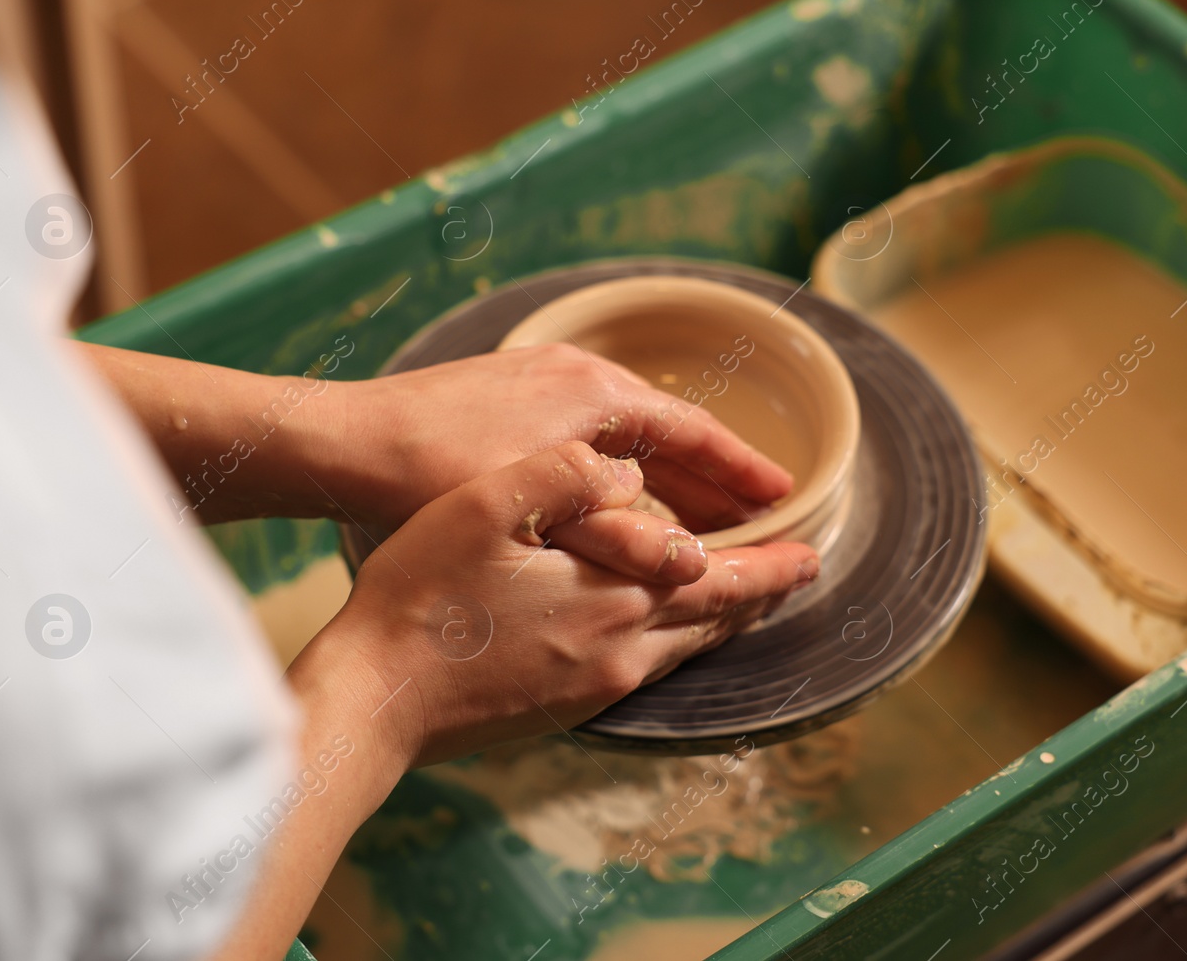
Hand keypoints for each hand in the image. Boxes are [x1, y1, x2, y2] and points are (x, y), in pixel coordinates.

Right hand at [216, 443, 815, 959]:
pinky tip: (665, 633)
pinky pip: (647, 671)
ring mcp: (594, 692)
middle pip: (715, 624)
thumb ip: (566, 477)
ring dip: (721, 622)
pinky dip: (678, 645)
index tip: (811, 554)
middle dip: (760, 597)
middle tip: (796, 575)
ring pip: (685, 652)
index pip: (724, 582)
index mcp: (617, 601)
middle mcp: (622, 654)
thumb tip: (627, 474)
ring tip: (744, 601)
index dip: (772, 566)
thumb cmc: (423, 598)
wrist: (374, 698)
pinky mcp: (565, 712)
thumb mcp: (486, 506)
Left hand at [315, 343, 794, 535]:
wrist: (342, 441)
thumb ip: (616, 531)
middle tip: (759, 516)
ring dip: (666, 474)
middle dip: (713, 477)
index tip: (788, 498)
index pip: (694, 432)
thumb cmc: (432, 474)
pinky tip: (620, 502)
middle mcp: (576, 374)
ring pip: (627, 433)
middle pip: (666, 430)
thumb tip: (688, 555)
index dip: (745, 472)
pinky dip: (623, 467)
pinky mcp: (507, 398)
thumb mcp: (533, 508)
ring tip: (701, 516)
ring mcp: (539, 381)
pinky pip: (591, 434)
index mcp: (594, 393)